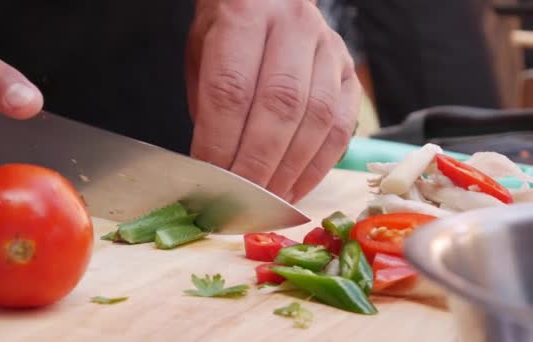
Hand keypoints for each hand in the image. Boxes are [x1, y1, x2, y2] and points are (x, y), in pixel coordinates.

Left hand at [186, 0, 360, 203]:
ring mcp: (328, 48)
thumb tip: (214, 167)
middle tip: (241, 199)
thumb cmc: (228, 30)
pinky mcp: (349, 72)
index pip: (232, 89)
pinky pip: (341, 127)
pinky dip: (318, 166)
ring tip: (268, 200)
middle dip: (257, 164)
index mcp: (245, 14)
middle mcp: (293, 26)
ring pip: (316, 120)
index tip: (209, 178)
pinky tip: (296, 187)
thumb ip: (208, 105)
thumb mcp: (202, 52)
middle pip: (279, 107)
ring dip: (290, 170)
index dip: (220, 141)